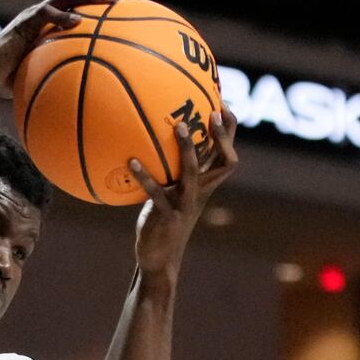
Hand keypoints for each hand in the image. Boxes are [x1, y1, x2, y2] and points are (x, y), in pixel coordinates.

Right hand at [0, 0, 134, 95]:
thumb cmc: (10, 81)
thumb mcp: (42, 78)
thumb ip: (63, 79)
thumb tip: (90, 100)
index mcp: (51, 24)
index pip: (82, 7)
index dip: (105, 4)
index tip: (130, 6)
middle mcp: (44, 15)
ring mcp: (33, 16)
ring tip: (109, 1)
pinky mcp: (23, 23)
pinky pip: (45, 16)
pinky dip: (62, 17)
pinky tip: (79, 21)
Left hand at [130, 104, 239, 277]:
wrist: (159, 255)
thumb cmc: (161, 217)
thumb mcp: (170, 190)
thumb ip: (168, 169)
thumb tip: (151, 140)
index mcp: (205, 184)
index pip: (227, 153)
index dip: (229, 130)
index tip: (223, 103)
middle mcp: (201, 192)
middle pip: (224, 161)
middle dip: (222, 136)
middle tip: (211, 112)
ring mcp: (186, 204)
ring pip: (193, 172)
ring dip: (188, 148)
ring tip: (178, 126)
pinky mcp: (168, 216)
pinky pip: (156, 192)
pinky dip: (144, 176)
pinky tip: (130, 161)